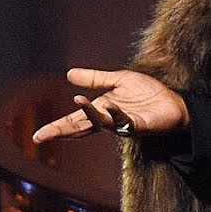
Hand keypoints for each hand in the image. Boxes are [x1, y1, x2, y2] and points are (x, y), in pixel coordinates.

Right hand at [32, 68, 189, 143]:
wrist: (173, 103)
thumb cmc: (147, 93)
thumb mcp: (118, 80)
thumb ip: (95, 79)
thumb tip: (69, 74)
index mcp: (101, 109)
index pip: (74, 120)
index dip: (57, 127)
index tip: (37, 136)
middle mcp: (108, 120)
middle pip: (81, 126)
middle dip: (62, 130)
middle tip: (42, 136)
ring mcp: (122, 124)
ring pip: (101, 122)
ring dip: (90, 113)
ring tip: (79, 101)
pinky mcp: (138, 125)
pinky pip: (124, 120)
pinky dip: (116, 113)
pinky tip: (109, 105)